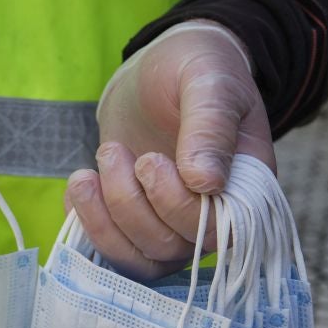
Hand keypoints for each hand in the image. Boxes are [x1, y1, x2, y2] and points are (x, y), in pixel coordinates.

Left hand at [66, 22, 274, 280]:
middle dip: (132, 205)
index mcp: (245, 187)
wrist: (158, 71)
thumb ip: (210, 125)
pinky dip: (87, 225)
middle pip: (172, 248)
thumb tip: (206, 181)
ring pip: (140, 258)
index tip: (150, 160)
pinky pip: (112, 253)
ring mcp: (172, 226)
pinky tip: (82, 185)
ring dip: (106, 218)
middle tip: (114, 152)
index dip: (177, 208)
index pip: (216, 230)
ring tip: (91, 169)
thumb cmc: (194, 70)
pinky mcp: (135, 226)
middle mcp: (211, 217)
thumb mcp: (208, 81)